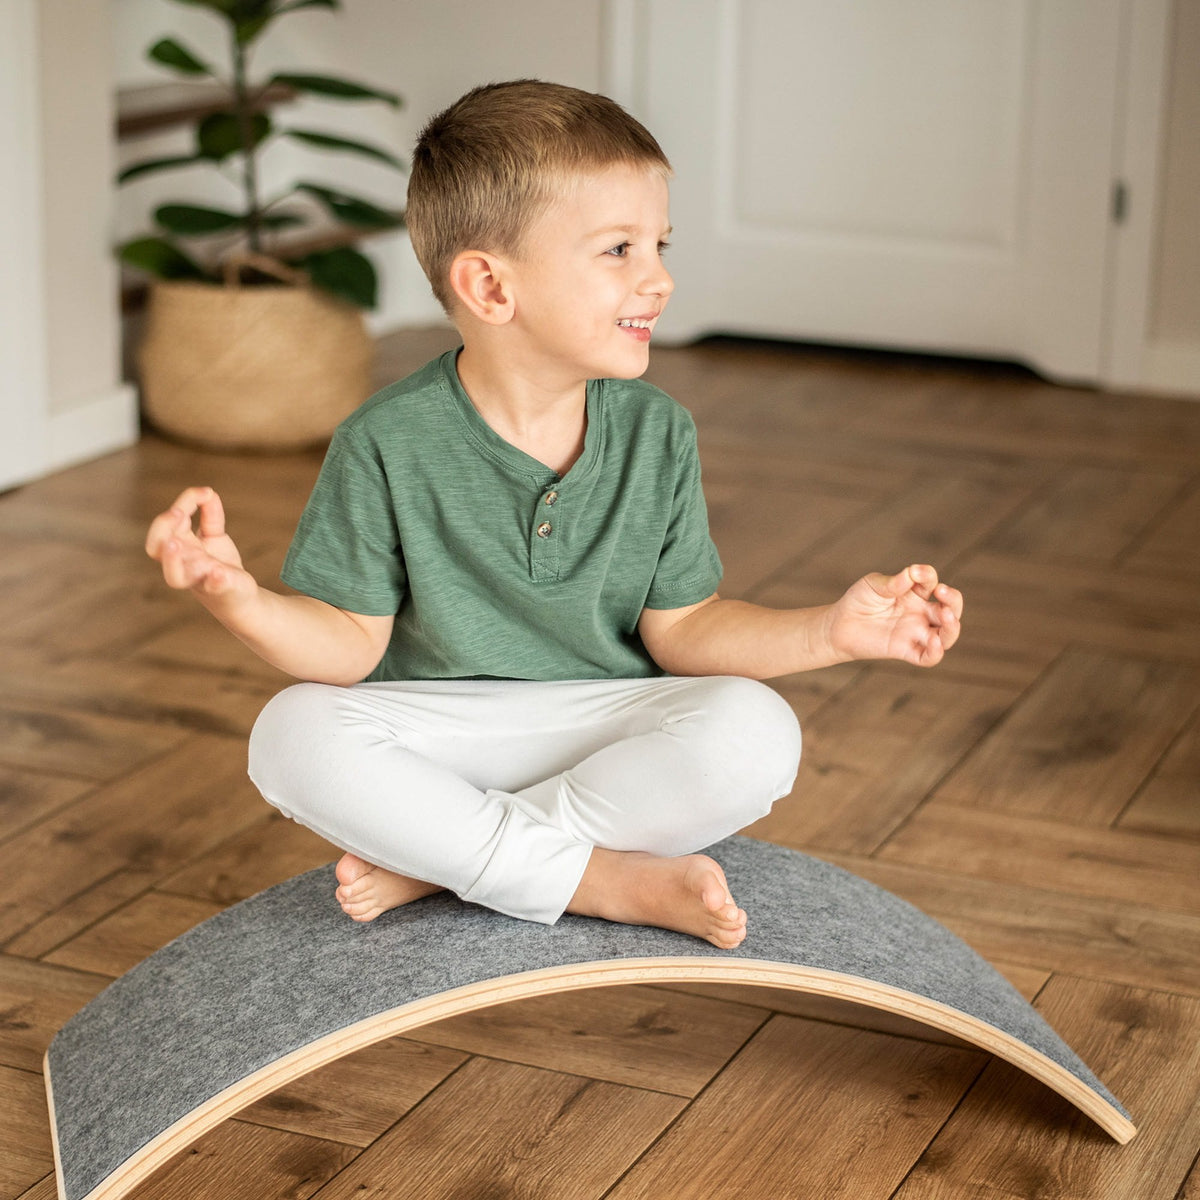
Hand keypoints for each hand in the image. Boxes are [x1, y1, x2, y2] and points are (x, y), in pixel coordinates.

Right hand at [145, 486, 254, 603]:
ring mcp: (199, 579)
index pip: (165, 526)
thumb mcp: (215, 536)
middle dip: (163, 528)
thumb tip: (208, 493)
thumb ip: (210, 515)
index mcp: (179, 548)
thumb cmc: (220, 564)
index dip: (180, 506)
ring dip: (172, 560)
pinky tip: (218, 573)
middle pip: (156, 548)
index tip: (204, 493)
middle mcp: (183, 564)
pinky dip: (215, 581)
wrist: (241, 594)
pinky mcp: (220, 590)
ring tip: (174, 544)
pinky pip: (213, 588)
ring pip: (174, 577)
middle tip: (179, 513)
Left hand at [826, 564, 961, 666]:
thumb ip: (895, 582)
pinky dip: (936, 653)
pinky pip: (928, 657)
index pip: (932, 582)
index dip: (928, 576)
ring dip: (952, 626)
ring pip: (946, 634)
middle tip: (942, 592)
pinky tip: (934, 642)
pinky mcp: (905, 650)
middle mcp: (920, 613)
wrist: (838, 625)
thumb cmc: (858, 601)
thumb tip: (913, 572)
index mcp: (915, 593)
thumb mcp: (874, 585)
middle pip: (950, 608)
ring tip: (946, 616)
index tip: (915, 572)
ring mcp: (915, 632)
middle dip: (953, 600)